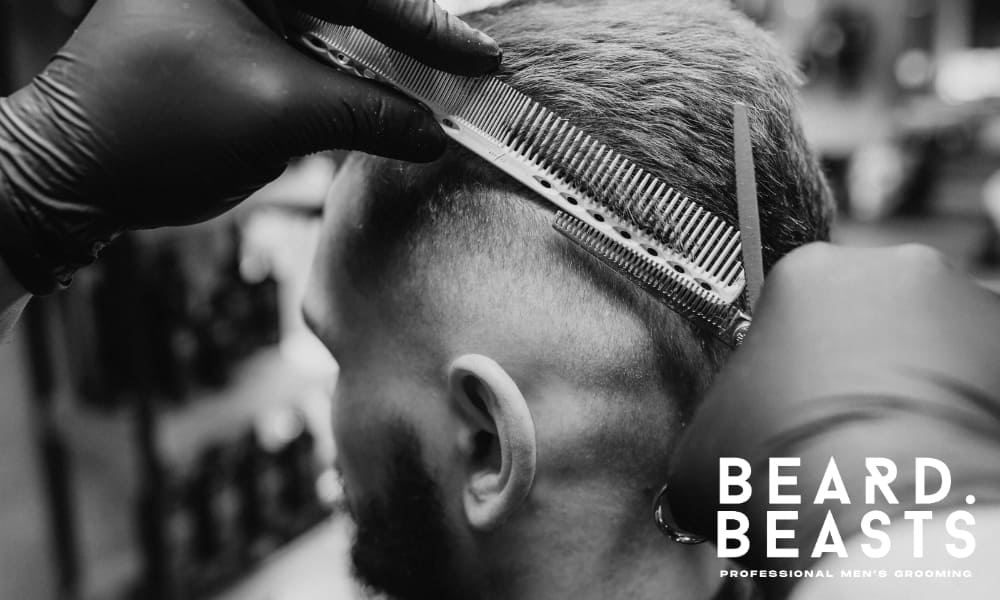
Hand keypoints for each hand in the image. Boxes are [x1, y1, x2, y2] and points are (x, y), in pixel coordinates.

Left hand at [0, 0, 499, 293]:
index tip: (477, 55)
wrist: (78, 176)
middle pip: (352, 4)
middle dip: (411, 41)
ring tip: (440, 91)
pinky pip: (315, 60)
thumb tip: (432, 132)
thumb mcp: (275, 114)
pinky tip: (391, 105)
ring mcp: (241, 12)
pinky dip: (355, 86)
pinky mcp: (241, 51)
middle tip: (470, 70)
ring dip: (387, 67)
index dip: (425, 26)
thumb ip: (365, 114)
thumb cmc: (154, 128)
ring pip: (337, 32)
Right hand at [664, 243, 999, 595]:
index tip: (792, 399)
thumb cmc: (785, 470)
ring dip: (914, 380)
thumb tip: (710, 461)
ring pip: (932, 337)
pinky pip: (979, 373)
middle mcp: (893, 268)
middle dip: (859, 359)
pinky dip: (961, 406)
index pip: (797, 303)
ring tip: (896, 448)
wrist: (885, 517)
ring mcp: (968, 304)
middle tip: (843, 424)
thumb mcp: (701, 451)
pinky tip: (936, 453)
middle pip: (873, 309)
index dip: (793, 357)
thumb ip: (711, 429)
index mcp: (806, 273)